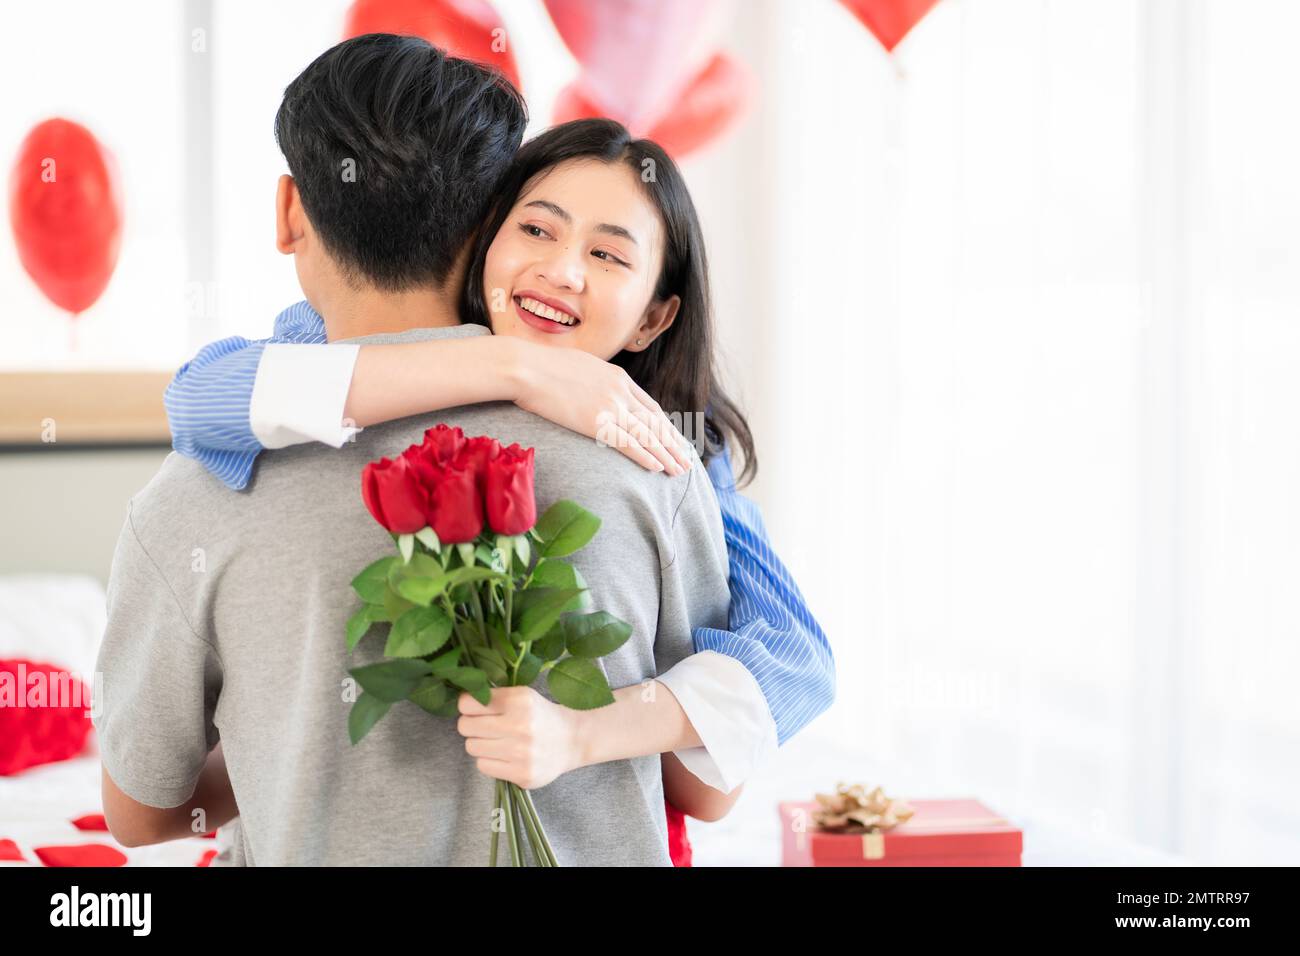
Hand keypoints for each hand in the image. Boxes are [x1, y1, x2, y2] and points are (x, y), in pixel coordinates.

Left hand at [457, 687, 582, 789]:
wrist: (572, 740)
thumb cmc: (540, 715)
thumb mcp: (522, 696)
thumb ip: (493, 697)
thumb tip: (459, 703)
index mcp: (519, 701)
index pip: (467, 704)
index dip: (467, 706)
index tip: (474, 708)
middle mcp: (520, 726)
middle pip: (465, 727)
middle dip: (471, 725)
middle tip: (484, 726)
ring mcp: (521, 753)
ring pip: (472, 748)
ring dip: (480, 744)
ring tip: (497, 741)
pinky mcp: (522, 774)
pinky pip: (483, 766)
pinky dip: (490, 761)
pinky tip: (504, 755)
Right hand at [510, 339, 692, 474]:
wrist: (525, 366)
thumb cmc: (542, 365)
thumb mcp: (579, 365)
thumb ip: (595, 380)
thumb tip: (594, 390)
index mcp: (618, 377)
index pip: (650, 406)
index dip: (665, 426)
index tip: (674, 440)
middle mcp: (620, 392)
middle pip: (655, 422)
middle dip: (673, 443)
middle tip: (686, 460)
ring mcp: (610, 407)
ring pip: (648, 435)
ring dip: (667, 455)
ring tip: (679, 470)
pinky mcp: (596, 422)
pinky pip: (628, 443)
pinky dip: (645, 456)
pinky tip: (657, 468)